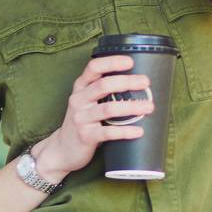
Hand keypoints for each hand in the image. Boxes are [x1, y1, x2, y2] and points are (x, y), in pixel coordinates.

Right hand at [31, 54, 151, 174]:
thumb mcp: (87, 101)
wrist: (62, 149)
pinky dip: (125, 131)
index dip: (112, 62)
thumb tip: (137, 82)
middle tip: (146, 82)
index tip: (130, 62)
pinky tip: (139, 131)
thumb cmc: (83, 121)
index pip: (93, 67)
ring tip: (149, 107)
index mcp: (80, 87)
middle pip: (103, 85)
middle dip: (127, 82)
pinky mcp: (85, 136)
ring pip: (108, 109)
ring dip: (131, 106)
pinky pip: (108, 133)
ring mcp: (81, 118)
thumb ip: (103, 90)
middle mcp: (79, 100)